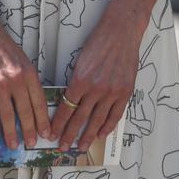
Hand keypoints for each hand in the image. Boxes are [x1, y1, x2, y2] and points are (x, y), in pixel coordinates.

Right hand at [0, 5, 50, 150]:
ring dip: (11, 133)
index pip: (39, 101)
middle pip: (26, 112)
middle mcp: (16, 80)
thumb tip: (28, 100)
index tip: (46, 133)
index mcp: (28, 72)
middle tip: (31, 144)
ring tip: (14, 144)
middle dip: (30, 131)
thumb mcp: (20, 57)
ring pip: (8, 116)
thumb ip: (25, 78)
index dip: (43, 120)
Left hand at [50, 15, 143, 152]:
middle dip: (69, 135)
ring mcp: (112, 92)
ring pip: (97, 121)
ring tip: (81, 146)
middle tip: (63, 147)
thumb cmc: (99, 42)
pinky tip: (101, 134)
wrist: (121, 32)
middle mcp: (96, 89)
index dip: (59, 123)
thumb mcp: (81, 60)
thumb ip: (77, 82)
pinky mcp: (125, 92)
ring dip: (88, 136)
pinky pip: (115, 115)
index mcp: (81, 79)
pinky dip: (108, 127)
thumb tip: (70, 101)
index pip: (66, 108)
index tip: (53, 133)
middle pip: (80, 118)